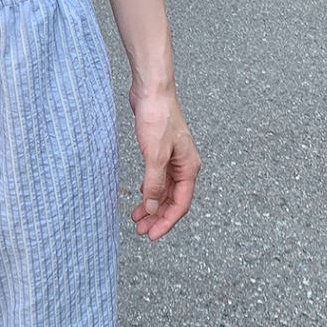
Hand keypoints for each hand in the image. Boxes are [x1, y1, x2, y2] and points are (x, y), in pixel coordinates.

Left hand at [129, 72, 200, 239]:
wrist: (152, 91)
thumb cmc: (157, 118)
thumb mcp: (154, 155)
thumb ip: (155, 185)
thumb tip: (154, 209)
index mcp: (189, 168)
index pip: (181, 204)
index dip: (167, 222)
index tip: (152, 236)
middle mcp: (185, 165)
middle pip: (174, 200)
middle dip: (158, 217)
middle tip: (141, 231)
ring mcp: (174, 159)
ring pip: (165, 191)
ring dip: (153, 206)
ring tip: (137, 219)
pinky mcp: (162, 152)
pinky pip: (159, 179)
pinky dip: (150, 191)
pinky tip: (141, 198)